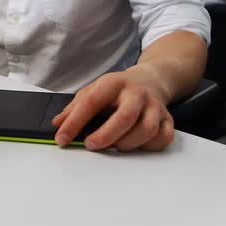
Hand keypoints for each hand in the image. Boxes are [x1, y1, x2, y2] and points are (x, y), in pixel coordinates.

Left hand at [51, 70, 174, 151]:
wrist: (151, 79)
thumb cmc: (118, 89)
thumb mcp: (94, 90)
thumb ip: (75, 107)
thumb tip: (58, 124)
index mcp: (113, 84)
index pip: (91, 103)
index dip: (74, 122)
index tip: (62, 138)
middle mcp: (136, 94)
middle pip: (124, 118)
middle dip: (105, 136)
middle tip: (90, 145)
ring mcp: (154, 106)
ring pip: (147, 130)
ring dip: (127, 143)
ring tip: (115, 146)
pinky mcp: (168, 118)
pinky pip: (163, 138)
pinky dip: (148, 146)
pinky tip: (136, 145)